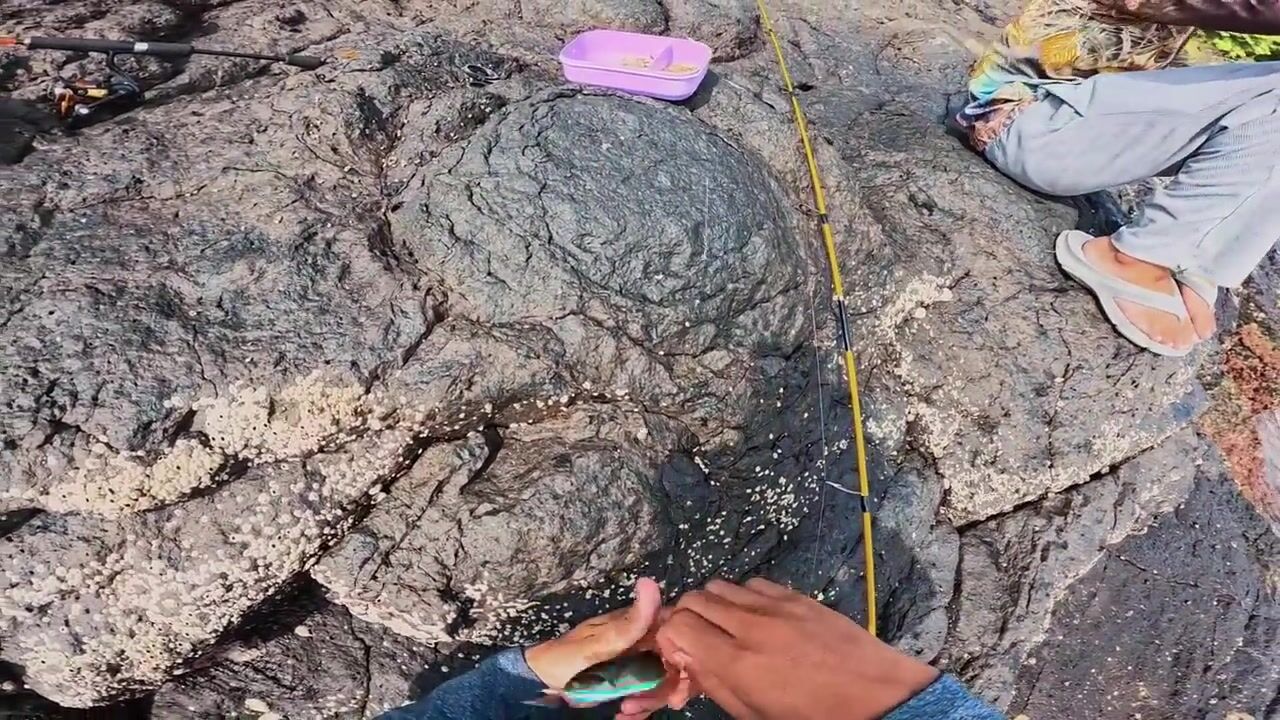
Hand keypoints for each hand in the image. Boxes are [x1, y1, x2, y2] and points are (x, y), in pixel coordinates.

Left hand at [524, 577, 694, 718]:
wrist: (544, 682)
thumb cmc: (567, 657)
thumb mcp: (600, 643)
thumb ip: (630, 622)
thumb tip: (649, 582)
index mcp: (640, 625)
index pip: (678, 634)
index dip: (684, 657)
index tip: (677, 680)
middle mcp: (644, 642)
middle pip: (674, 664)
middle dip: (663, 689)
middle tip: (637, 705)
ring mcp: (639, 663)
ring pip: (664, 684)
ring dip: (650, 702)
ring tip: (625, 711)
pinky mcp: (632, 682)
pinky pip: (650, 697)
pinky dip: (641, 710)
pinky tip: (624, 716)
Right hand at [654, 578, 938, 719]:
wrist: (878, 699)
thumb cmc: (813, 717)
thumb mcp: (755, 714)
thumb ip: (715, 684)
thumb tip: (687, 661)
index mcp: (738, 663)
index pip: (676, 626)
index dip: (667, 636)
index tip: (673, 650)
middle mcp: (752, 626)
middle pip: (693, 599)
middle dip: (684, 617)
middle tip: (692, 639)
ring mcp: (777, 605)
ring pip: (720, 585)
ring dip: (711, 604)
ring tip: (722, 628)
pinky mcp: (798, 596)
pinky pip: (753, 583)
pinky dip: (743, 597)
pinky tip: (754, 618)